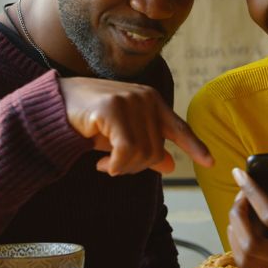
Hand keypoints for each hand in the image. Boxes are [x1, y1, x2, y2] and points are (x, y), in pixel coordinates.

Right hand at [58, 77, 212, 175]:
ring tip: (105, 164)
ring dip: (122, 168)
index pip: (178, 128)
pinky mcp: (113, 109)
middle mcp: (145, 98)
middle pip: (156, 151)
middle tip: (113, 168)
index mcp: (153, 102)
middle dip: (135, 168)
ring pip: (141, 154)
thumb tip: (170, 164)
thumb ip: (146, 146)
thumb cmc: (90, 120)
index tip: (210, 163)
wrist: (56, 105)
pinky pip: (125, 151)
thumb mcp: (122, 135)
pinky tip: (100, 164)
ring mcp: (130, 101)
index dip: (195, 147)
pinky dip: (114, 166)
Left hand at [227, 145, 267, 267]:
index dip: (252, 192)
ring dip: (234, 230)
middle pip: (250, 241)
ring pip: (243, 255)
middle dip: (238, 214)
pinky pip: (245, 262)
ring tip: (239, 210)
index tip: (239, 173)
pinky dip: (237, 243)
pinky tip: (242, 227)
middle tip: (240, 195)